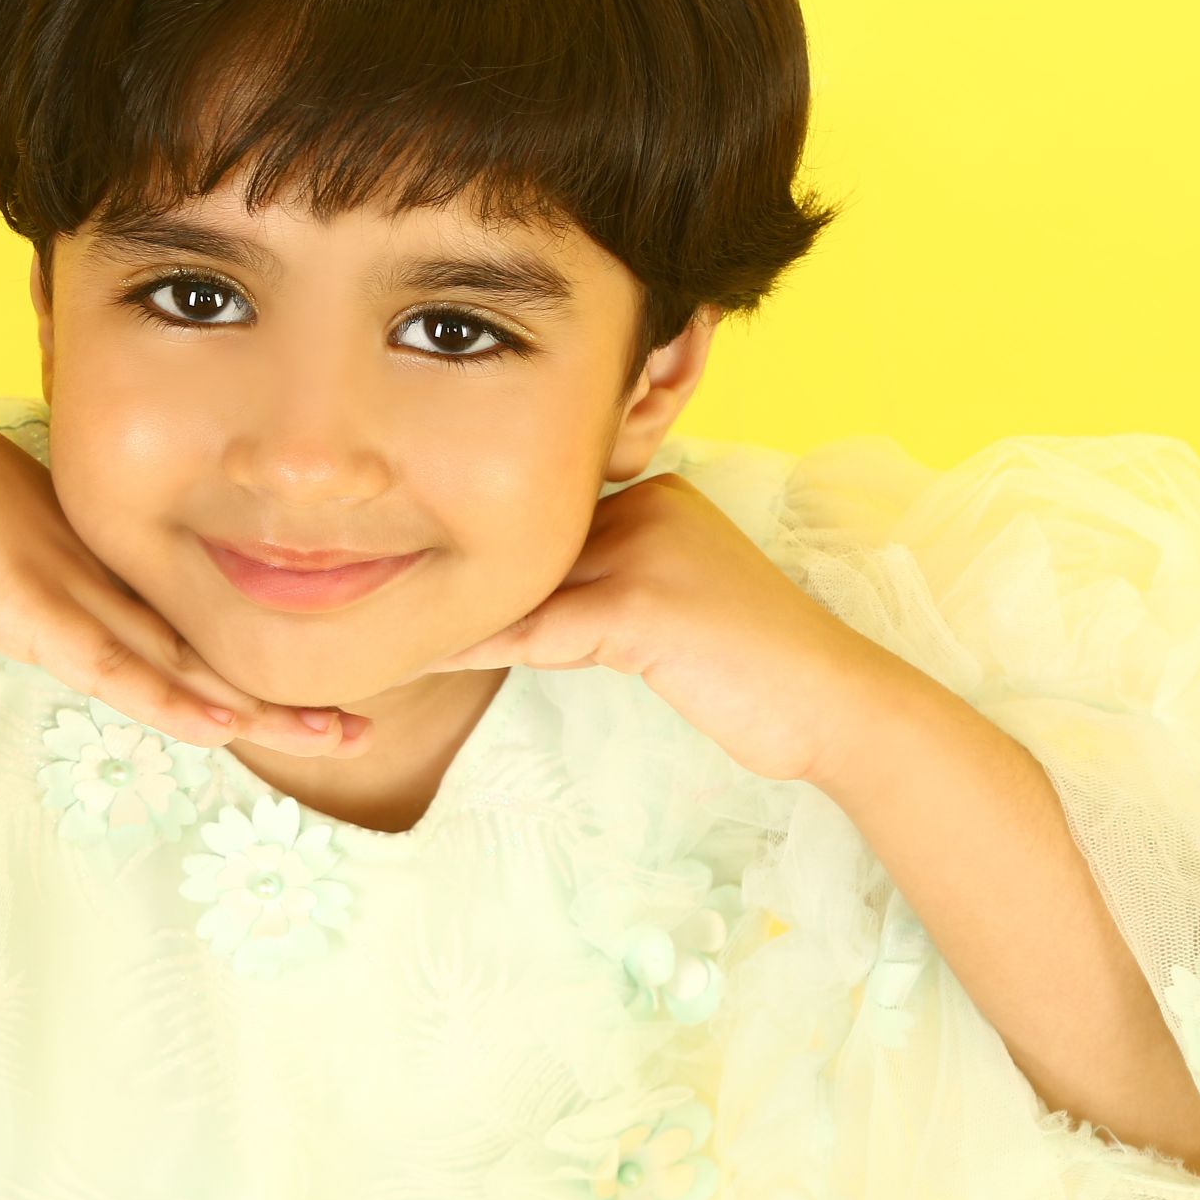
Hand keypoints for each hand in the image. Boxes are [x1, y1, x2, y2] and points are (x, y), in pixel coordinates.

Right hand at [0, 367, 364, 758]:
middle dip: (284, 700)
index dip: (253, 669)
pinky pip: (111, 667)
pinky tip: (222, 725)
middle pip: (208, 654)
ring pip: (181, 666)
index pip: (192, 632)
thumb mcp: (5, 551)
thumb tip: (66, 617)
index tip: (311, 701)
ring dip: (257, 709)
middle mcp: (104, 580)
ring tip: (331, 736)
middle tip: (361, 730)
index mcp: (102, 568)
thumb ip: (43, 584)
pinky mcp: (30, 607)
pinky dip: (169, 700)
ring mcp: (72, 590)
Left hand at [419, 472, 910, 784]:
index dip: (475, 552)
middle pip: (524, 543)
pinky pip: (535, 631)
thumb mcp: (672, 606)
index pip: (542, 521)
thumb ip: (603, 588)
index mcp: (656, 494)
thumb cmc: (755, 670)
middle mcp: (650, 503)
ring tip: (371, 625)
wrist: (837, 704)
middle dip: (450, 573)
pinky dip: (475, 647)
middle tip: (362, 592)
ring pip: (521, 584)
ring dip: (445, 609)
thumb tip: (512, 605)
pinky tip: (420, 658)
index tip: (401, 570)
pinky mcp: (641, 605)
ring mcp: (647, 549)